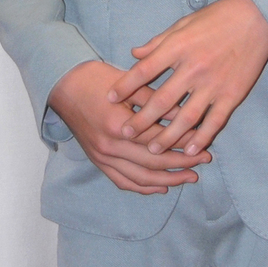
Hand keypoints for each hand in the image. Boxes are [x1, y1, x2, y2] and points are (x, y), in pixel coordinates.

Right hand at [48, 61, 210, 194]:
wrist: (63, 85)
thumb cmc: (95, 78)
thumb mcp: (128, 85)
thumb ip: (155, 102)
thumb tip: (184, 115)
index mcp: (118, 124)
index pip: (159, 141)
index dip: (184, 144)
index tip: (204, 144)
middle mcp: (110, 146)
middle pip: (154, 163)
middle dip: (182, 165)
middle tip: (203, 162)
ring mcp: (103, 157)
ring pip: (141, 179)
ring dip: (168, 181)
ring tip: (189, 177)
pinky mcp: (98, 161)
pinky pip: (123, 182)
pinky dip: (144, 188)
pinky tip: (161, 187)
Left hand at [106, 0, 267, 155]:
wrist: (256, 18)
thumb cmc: (217, 18)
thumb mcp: (183, 23)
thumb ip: (158, 42)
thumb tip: (134, 54)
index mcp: (178, 47)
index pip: (144, 71)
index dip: (125, 86)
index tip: (110, 98)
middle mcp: (193, 68)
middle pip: (161, 100)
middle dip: (141, 119)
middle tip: (125, 133)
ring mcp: (213, 84)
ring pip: (186, 117)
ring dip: (168, 136)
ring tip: (152, 148)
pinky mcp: (232, 95)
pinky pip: (214, 122)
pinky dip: (201, 138)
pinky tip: (189, 150)